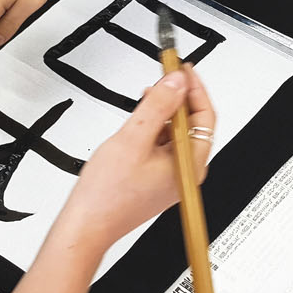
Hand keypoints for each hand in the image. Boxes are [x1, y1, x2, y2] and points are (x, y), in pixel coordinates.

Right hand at [58, 66, 216, 251]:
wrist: (87, 224)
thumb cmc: (108, 195)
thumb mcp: (134, 138)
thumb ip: (158, 106)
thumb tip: (176, 82)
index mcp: (190, 165)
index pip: (205, 115)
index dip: (194, 87)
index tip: (181, 68)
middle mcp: (186, 173)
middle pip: (192, 124)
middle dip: (178, 97)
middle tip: (165, 75)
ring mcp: (172, 178)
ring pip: (176, 134)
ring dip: (164, 112)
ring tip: (147, 97)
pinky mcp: (158, 179)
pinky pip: (163, 147)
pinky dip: (154, 129)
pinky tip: (139, 121)